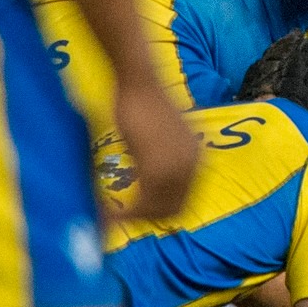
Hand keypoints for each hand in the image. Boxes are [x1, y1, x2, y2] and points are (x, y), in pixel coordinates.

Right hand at [110, 77, 196, 219]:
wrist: (139, 83)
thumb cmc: (141, 104)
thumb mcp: (156, 140)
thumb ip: (158, 162)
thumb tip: (146, 181)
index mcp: (195, 160)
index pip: (182, 200)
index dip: (159, 212)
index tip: (136, 217)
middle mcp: (193, 166)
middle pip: (174, 210)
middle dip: (147, 219)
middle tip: (121, 223)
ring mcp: (177, 167)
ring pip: (159, 209)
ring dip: (135, 218)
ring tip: (112, 220)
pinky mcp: (158, 167)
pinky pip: (145, 201)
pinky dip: (129, 212)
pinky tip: (112, 214)